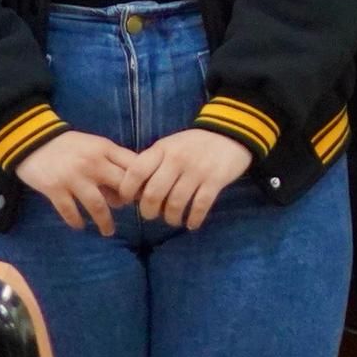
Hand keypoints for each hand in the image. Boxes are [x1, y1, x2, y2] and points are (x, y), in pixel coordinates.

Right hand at [15, 131, 135, 235]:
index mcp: (105, 149)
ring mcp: (73, 177)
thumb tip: (130, 186)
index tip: (144, 194)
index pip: (133, 166)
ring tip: (108, 232)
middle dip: (127, 202)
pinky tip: (80, 226)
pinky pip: (70, 211)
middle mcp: (92, 163)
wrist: (31, 140)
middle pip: (120, 186)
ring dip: (105, 221)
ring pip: (98, 205)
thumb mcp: (94, 145)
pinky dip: (77, 221)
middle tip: (127, 212)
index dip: (142, 181)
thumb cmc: (68, 145)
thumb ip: (112, 161)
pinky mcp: (54, 189)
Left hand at [124, 128, 251, 232]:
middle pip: (153, 193)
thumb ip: (153, 162)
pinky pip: (200, 206)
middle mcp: (176, 159)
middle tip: (151, 215)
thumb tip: (135, 190)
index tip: (128, 200)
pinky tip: (191, 223)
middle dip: (148, 211)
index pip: (136, 171)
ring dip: (171, 218)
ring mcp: (197, 170)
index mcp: (162, 149)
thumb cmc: (193, 144)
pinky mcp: (215, 180)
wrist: (229, 133)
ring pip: (175, 204)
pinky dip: (193, 219)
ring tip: (173, 220)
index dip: (127, 190)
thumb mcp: (169, 145)